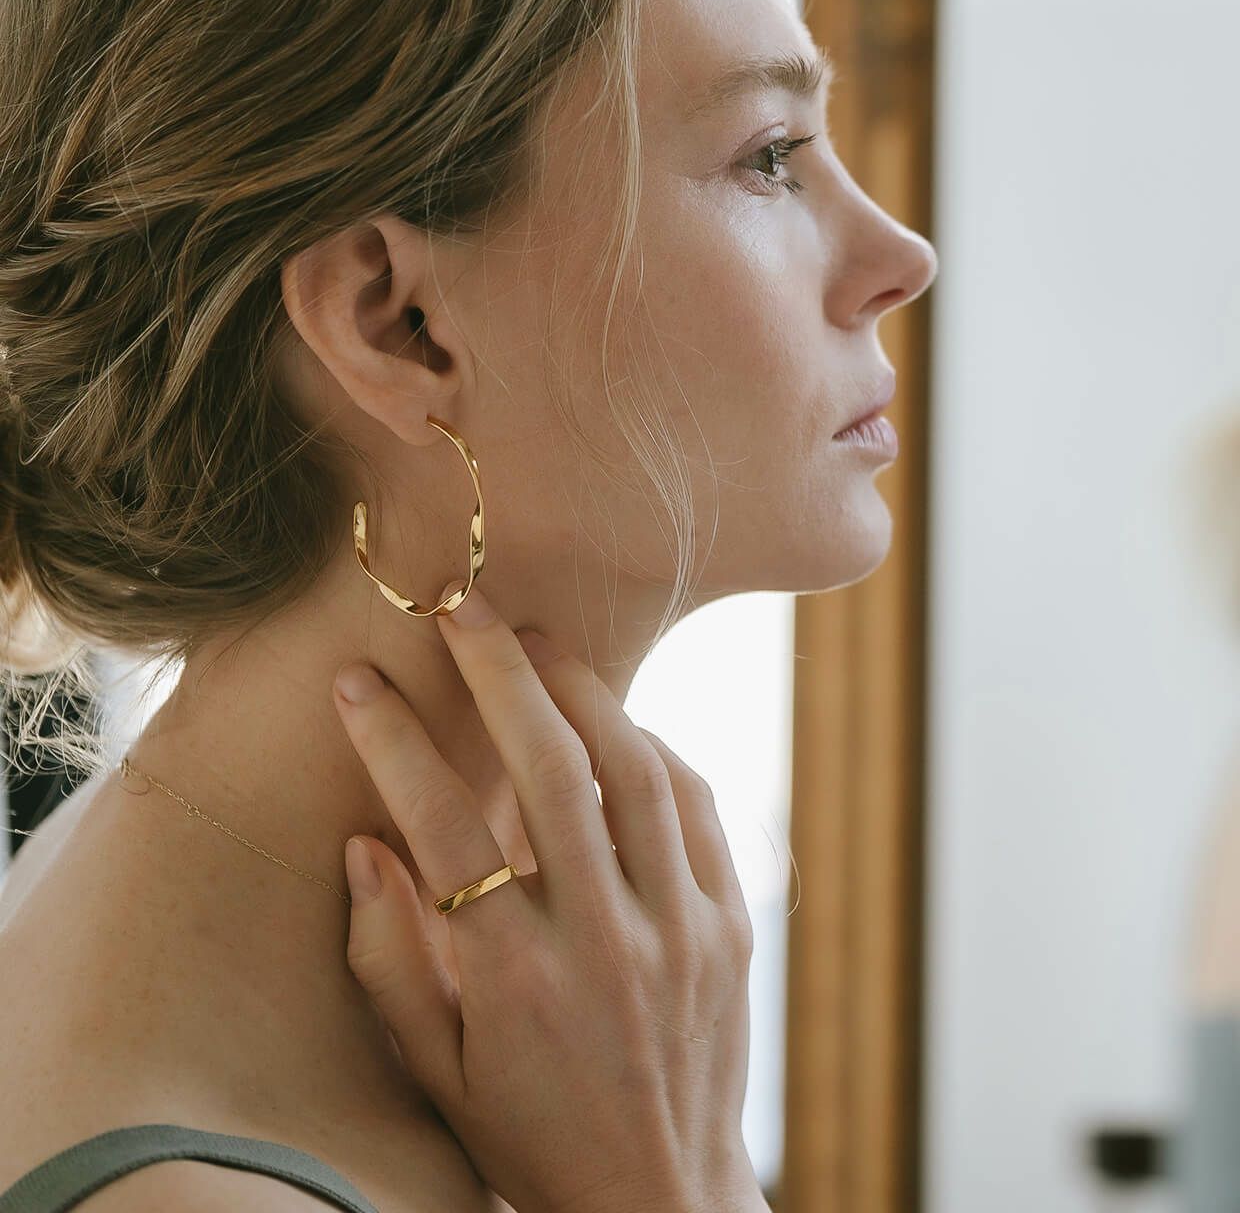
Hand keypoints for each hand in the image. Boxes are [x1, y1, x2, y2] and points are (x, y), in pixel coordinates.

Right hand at [331, 580, 761, 1212]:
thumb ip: (390, 960)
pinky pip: (699, 807)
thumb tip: (362, 844)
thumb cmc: (528, 1135)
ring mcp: (681, 929)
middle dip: (500, 673)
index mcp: (516, 981)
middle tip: (461, 606)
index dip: (394, 742)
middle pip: (553, 770)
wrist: (659, 1201)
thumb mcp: (434, 1072)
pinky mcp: (732, 925)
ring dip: (583, 690)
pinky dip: (652, 749)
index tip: (358, 680)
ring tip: (534, 642)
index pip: (442, 828)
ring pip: (638, 769)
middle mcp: (605, 942)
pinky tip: (611, 723)